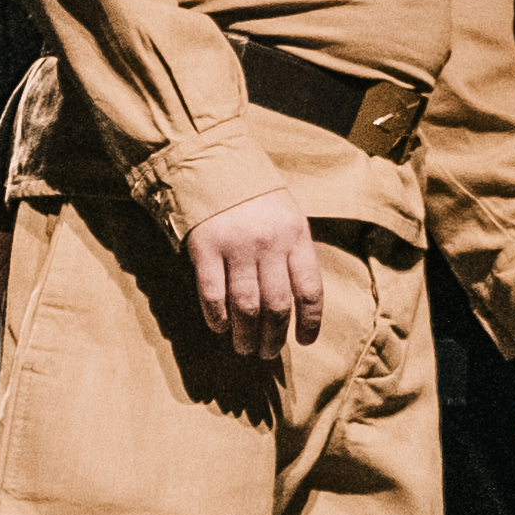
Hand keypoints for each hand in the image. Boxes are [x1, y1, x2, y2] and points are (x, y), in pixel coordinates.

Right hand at [187, 185, 335, 354]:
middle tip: (266, 353)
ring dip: (246, 335)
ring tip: (244, 349)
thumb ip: (294, 252)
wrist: (211, 161)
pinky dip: (217, 317)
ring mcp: (236, 246)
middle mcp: (269, 243)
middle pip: (277, 305)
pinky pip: (213, 294)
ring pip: (247, 306)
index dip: (309, 322)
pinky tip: (220, 327)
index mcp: (296, 235)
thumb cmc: (253, 194)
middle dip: (273, 337)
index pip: (310, 290)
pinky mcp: (205, 248)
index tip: (303, 342)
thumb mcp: (287, 214)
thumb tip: (296, 302)